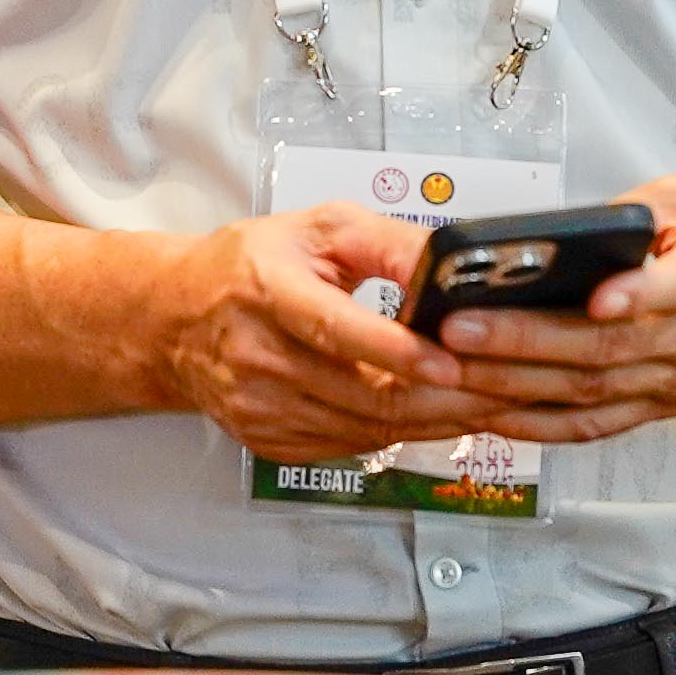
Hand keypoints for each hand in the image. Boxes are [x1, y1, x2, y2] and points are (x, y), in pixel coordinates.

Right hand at [152, 206, 495, 466]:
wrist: (174, 320)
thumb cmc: (252, 265)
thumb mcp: (319, 228)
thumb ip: (389, 244)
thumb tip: (453, 268)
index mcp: (267, 289)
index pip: (334, 328)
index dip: (395, 351)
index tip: (449, 361)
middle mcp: (256, 355)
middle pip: (361, 394)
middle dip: (440, 396)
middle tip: (500, 387)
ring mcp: (259, 407)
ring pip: (365, 428)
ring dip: (433, 420)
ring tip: (483, 400)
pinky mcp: (267, 440)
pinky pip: (352, 446)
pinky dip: (401, 433)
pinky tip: (435, 415)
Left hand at [427, 176, 675, 446]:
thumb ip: (647, 211)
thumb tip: (578, 227)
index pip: (672, 292)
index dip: (632, 298)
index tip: (592, 296)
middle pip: (602, 350)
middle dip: (522, 342)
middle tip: (456, 328)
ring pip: (588, 394)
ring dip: (514, 387)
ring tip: (450, 368)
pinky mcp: (666, 406)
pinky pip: (595, 425)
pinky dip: (539, 426)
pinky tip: (489, 413)